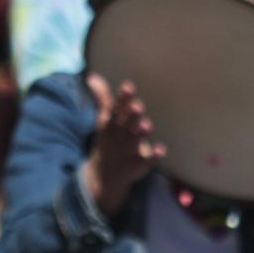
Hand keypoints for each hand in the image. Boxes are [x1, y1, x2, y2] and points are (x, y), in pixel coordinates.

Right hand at [82, 74, 164, 215]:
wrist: (103, 175)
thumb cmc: (109, 141)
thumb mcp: (104, 120)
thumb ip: (103, 99)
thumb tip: (93, 77)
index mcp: (112, 124)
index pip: (117, 109)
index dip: (123, 98)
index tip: (129, 87)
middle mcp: (120, 136)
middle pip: (127, 123)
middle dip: (132, 116)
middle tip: (137, 106)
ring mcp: (129, 150)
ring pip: (136, 140)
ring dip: (141, 133)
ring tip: (147, 125)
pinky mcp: (138, 164)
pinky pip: (147, 160)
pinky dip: (153, 156)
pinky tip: (161, 149)